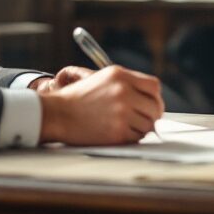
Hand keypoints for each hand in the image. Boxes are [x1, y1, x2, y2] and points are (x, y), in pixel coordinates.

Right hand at [38, 65, 164, 144]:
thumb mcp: (104, 78)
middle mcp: (123, 92)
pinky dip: (132, 137)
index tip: (151, 104)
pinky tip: (121, 133)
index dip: (155, 97)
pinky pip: (137, 137)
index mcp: (121, 75)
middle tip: (145, 119)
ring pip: (148, 124)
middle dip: (152, 115)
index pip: (154, 86)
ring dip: (142, 128)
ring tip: (129, 126)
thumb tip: (152, 98)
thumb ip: (128, 83)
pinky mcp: (118, 132)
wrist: (58, 113)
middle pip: (155, 106)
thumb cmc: (79, 98)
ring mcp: (122, 112)